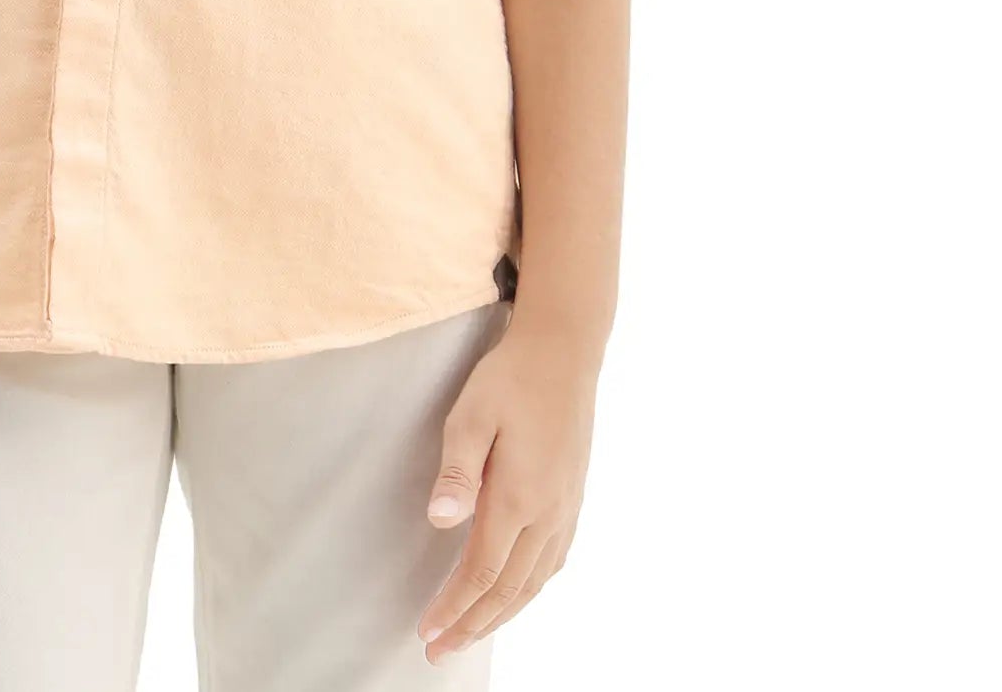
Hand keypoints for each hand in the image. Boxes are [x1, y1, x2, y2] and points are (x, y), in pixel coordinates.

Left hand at [414, 315, 601, 661]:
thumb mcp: (471, 415)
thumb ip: (456, 472)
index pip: (482, 572)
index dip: (454, 608)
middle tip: (439, 650)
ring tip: (470, 633)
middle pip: (508, 589)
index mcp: (519, 496)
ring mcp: (566, 508)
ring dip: (501, 615)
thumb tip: (440, 523)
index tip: (427, 633)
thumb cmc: (511, 378)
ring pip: (534, 582)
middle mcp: (548, 513)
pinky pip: (553, 563)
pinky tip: (515, 594)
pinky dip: (529, 590)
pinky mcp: (573, 498)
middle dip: (473, 624)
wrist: (565, 351)